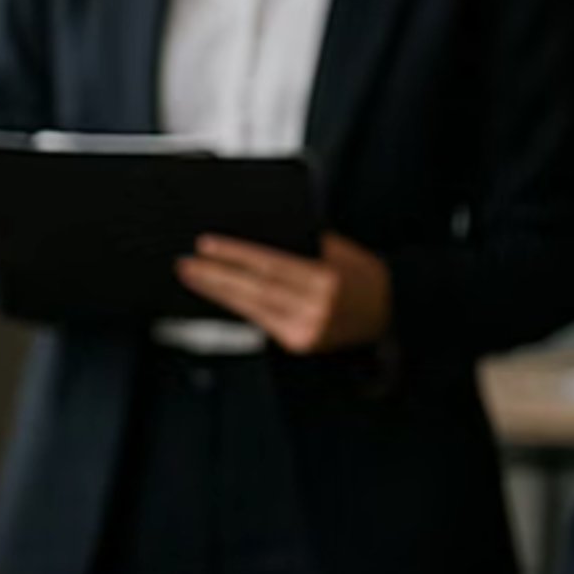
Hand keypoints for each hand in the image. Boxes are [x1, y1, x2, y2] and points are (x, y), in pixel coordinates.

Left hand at [175, 231, 392, 354]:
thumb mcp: (338, 249)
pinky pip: (261, 321)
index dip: (235, 256)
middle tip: (185, 263)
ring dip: (217, 292)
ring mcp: (307, 331)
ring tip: (191, 276)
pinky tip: (216, 294)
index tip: (206, 245)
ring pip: (253, 309)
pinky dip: (237, 306)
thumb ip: (303, 242)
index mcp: (326, 281)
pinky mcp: (299, 343)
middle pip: (254, 291)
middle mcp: (316, 309)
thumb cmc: (361, 274)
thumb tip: (254, 230)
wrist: (389, 312)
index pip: (270, 266)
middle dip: (215, 277)